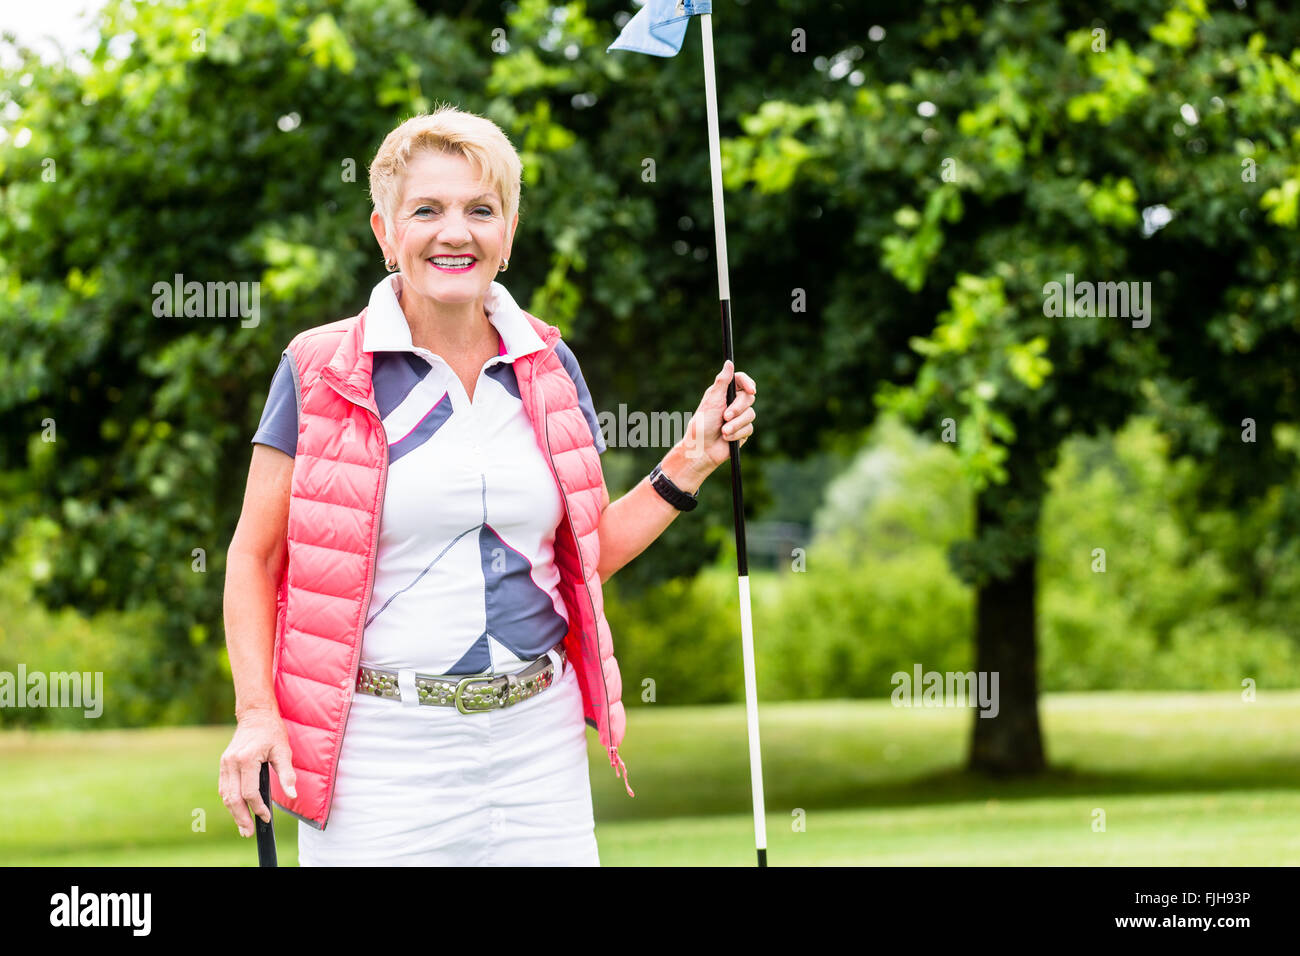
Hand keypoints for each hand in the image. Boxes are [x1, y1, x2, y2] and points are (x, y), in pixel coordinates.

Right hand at [218, 708, 295, 837]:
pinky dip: (230, 801)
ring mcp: (225, 763)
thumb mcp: (284, 751)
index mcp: (246, 759)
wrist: (256, 715)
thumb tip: (292, 795)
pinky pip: (224, 787)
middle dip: (241, 817)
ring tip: (243, 827)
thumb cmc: (272, 732)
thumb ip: (287, 774)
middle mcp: (232, 762)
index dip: (258, 807)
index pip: (249, 792)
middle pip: (233, 797)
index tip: (266, 817)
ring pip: (226, 795)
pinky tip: (238, 810)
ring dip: (234, 812)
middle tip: (249, 832)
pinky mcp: (224, 764)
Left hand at [681, 359, 756, 472]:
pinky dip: (737, 434)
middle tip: (725, 417)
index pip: (741, 381)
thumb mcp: (712, 400)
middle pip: (749, 398)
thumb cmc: (703, 424)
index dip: (748, 383)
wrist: (702, 449)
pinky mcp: (743, 431)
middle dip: (737, 409)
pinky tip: (726, 438)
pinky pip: (749, 428)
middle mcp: (733, 403)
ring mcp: (739, 417)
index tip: (751, 390)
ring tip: (723, 431)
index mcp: (724, 393)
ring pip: (751, 415)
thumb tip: (729, 362)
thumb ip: (722, 381)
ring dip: (735, 424)